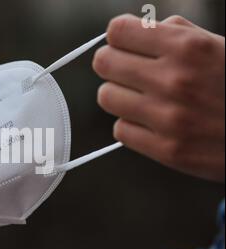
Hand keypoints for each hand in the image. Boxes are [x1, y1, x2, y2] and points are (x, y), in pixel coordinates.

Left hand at [93, 14, 224, 181]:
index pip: (117, 31)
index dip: (119, 37)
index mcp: (188, 47)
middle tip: (127, 72)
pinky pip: (120, 130)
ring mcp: (169, 118)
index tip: (126, 45)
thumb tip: (136, 29)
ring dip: (119, 96)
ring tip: (140, 99)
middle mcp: (174, 80)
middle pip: (103, 63)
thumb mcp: (219, 46)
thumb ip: (177, 33)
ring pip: (106, 97)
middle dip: (113, 65)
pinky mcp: (167, 150)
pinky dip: (131, 125)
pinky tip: (150, 123)